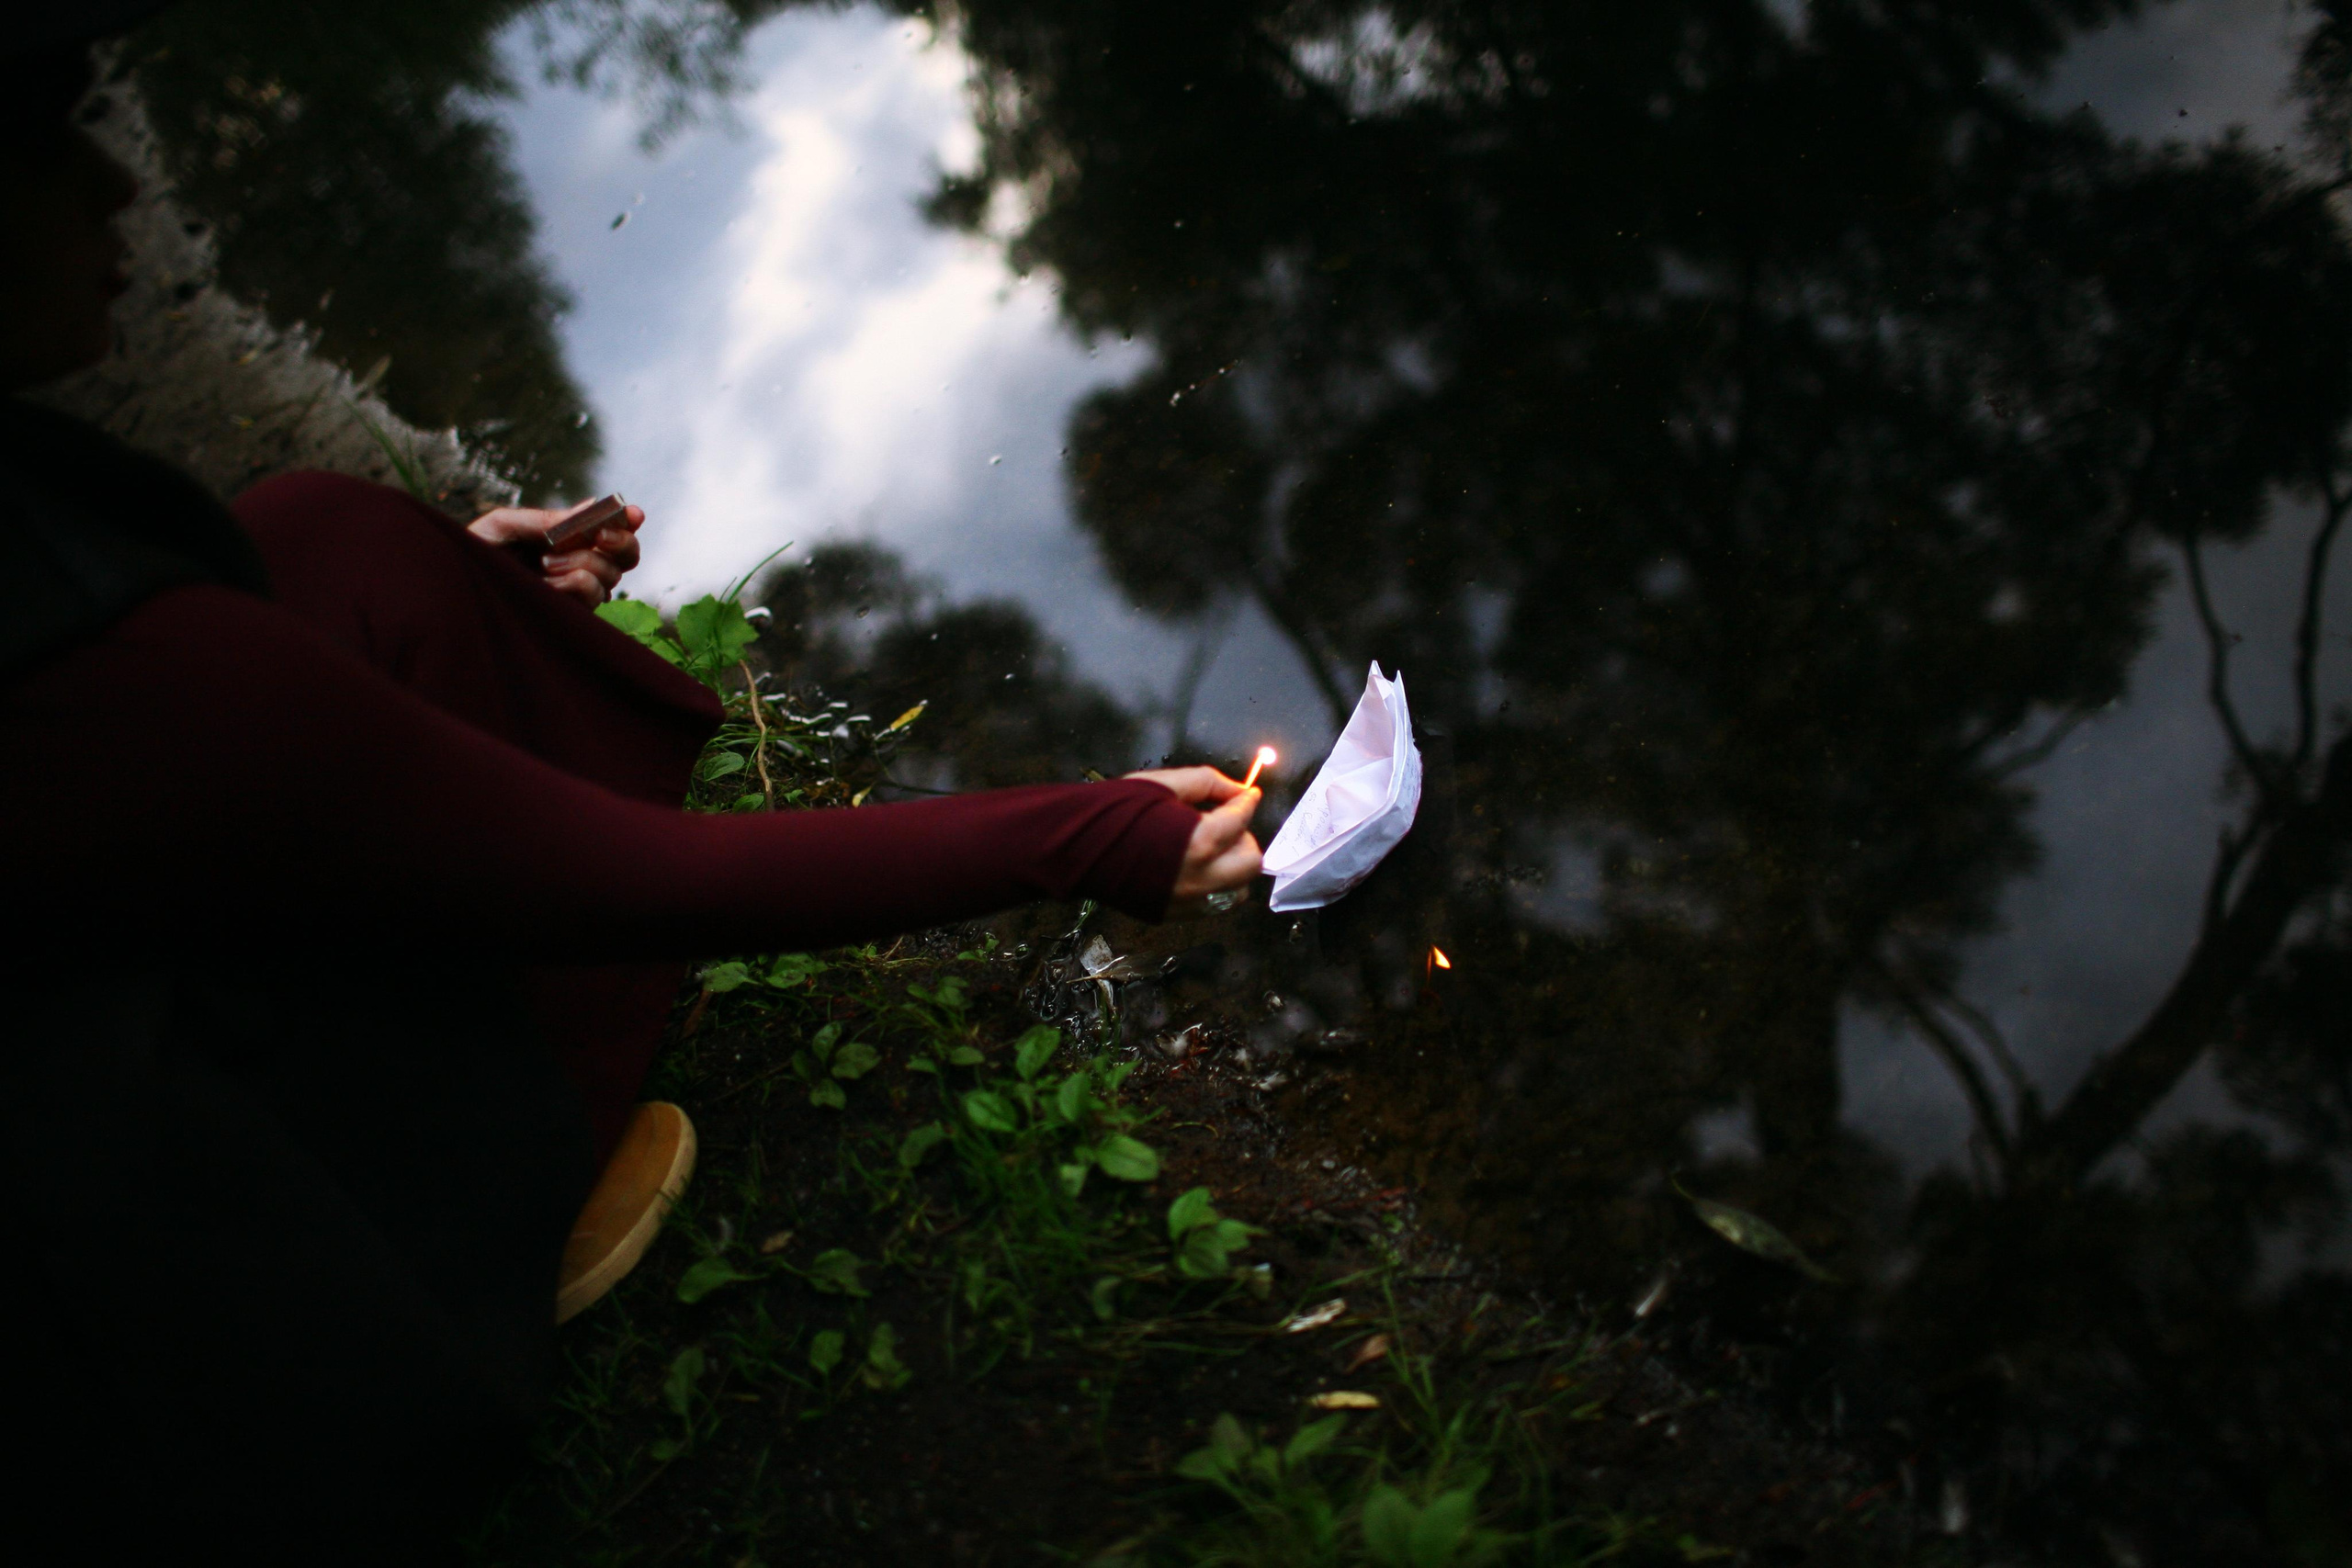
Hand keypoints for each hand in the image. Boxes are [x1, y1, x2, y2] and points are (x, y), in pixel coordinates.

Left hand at [467, 502, 645, 607]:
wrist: (452, 587)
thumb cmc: (470, 554)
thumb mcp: (505, 526)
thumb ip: (548, 519)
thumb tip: (592, 505)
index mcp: (564, 541)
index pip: (609, 531)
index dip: (627, 521)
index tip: (632, 514)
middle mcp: (576, 567)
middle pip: (626, 556)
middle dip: (620, 542)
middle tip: (597, 536)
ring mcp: (574, 594)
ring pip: (610, 575)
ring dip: (582, 562)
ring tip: (545, 564)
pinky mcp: (569, 616)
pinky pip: (593, 594)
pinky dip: (574, 583)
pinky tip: (546, 584)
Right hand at [1124, 766, 1263, 915]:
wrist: (1075, 845)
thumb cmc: (1114, 811)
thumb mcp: (1164, 784)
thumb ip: (1208, 784)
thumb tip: (1239, 790)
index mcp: (1200, 842)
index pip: (1241, 819)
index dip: (1246, 801)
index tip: (1246, 795)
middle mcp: (1199, 879)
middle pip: (1251, 863)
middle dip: (1244, 839)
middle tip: (1225, 824)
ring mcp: (1187, 902)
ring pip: (1236, 891)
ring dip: (1232, 867)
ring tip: (1209, 848)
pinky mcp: (1173, 914)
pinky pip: (1210, 903)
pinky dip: (1211, 884)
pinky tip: (1191, 866)